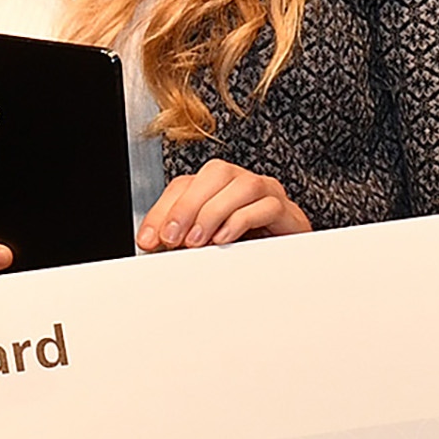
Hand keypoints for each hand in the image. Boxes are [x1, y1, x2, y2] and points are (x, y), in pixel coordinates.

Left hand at [136, 160, 312, 251]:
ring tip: (198, 241)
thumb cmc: (247, 249)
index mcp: (218, 187)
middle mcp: (241, 183)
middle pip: (214, 174)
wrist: (290, 264)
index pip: (185, 184)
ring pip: (241, 185)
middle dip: (187, 206)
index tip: (148, 239)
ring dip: (213, 213)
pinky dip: (241, 221)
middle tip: (172, 238)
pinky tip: (224, 239)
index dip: (162, 210)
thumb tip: (154, 245)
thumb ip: (183, 239)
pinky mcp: (286, 211)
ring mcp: (266, 193)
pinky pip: (266, 205)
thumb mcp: (206, 243)